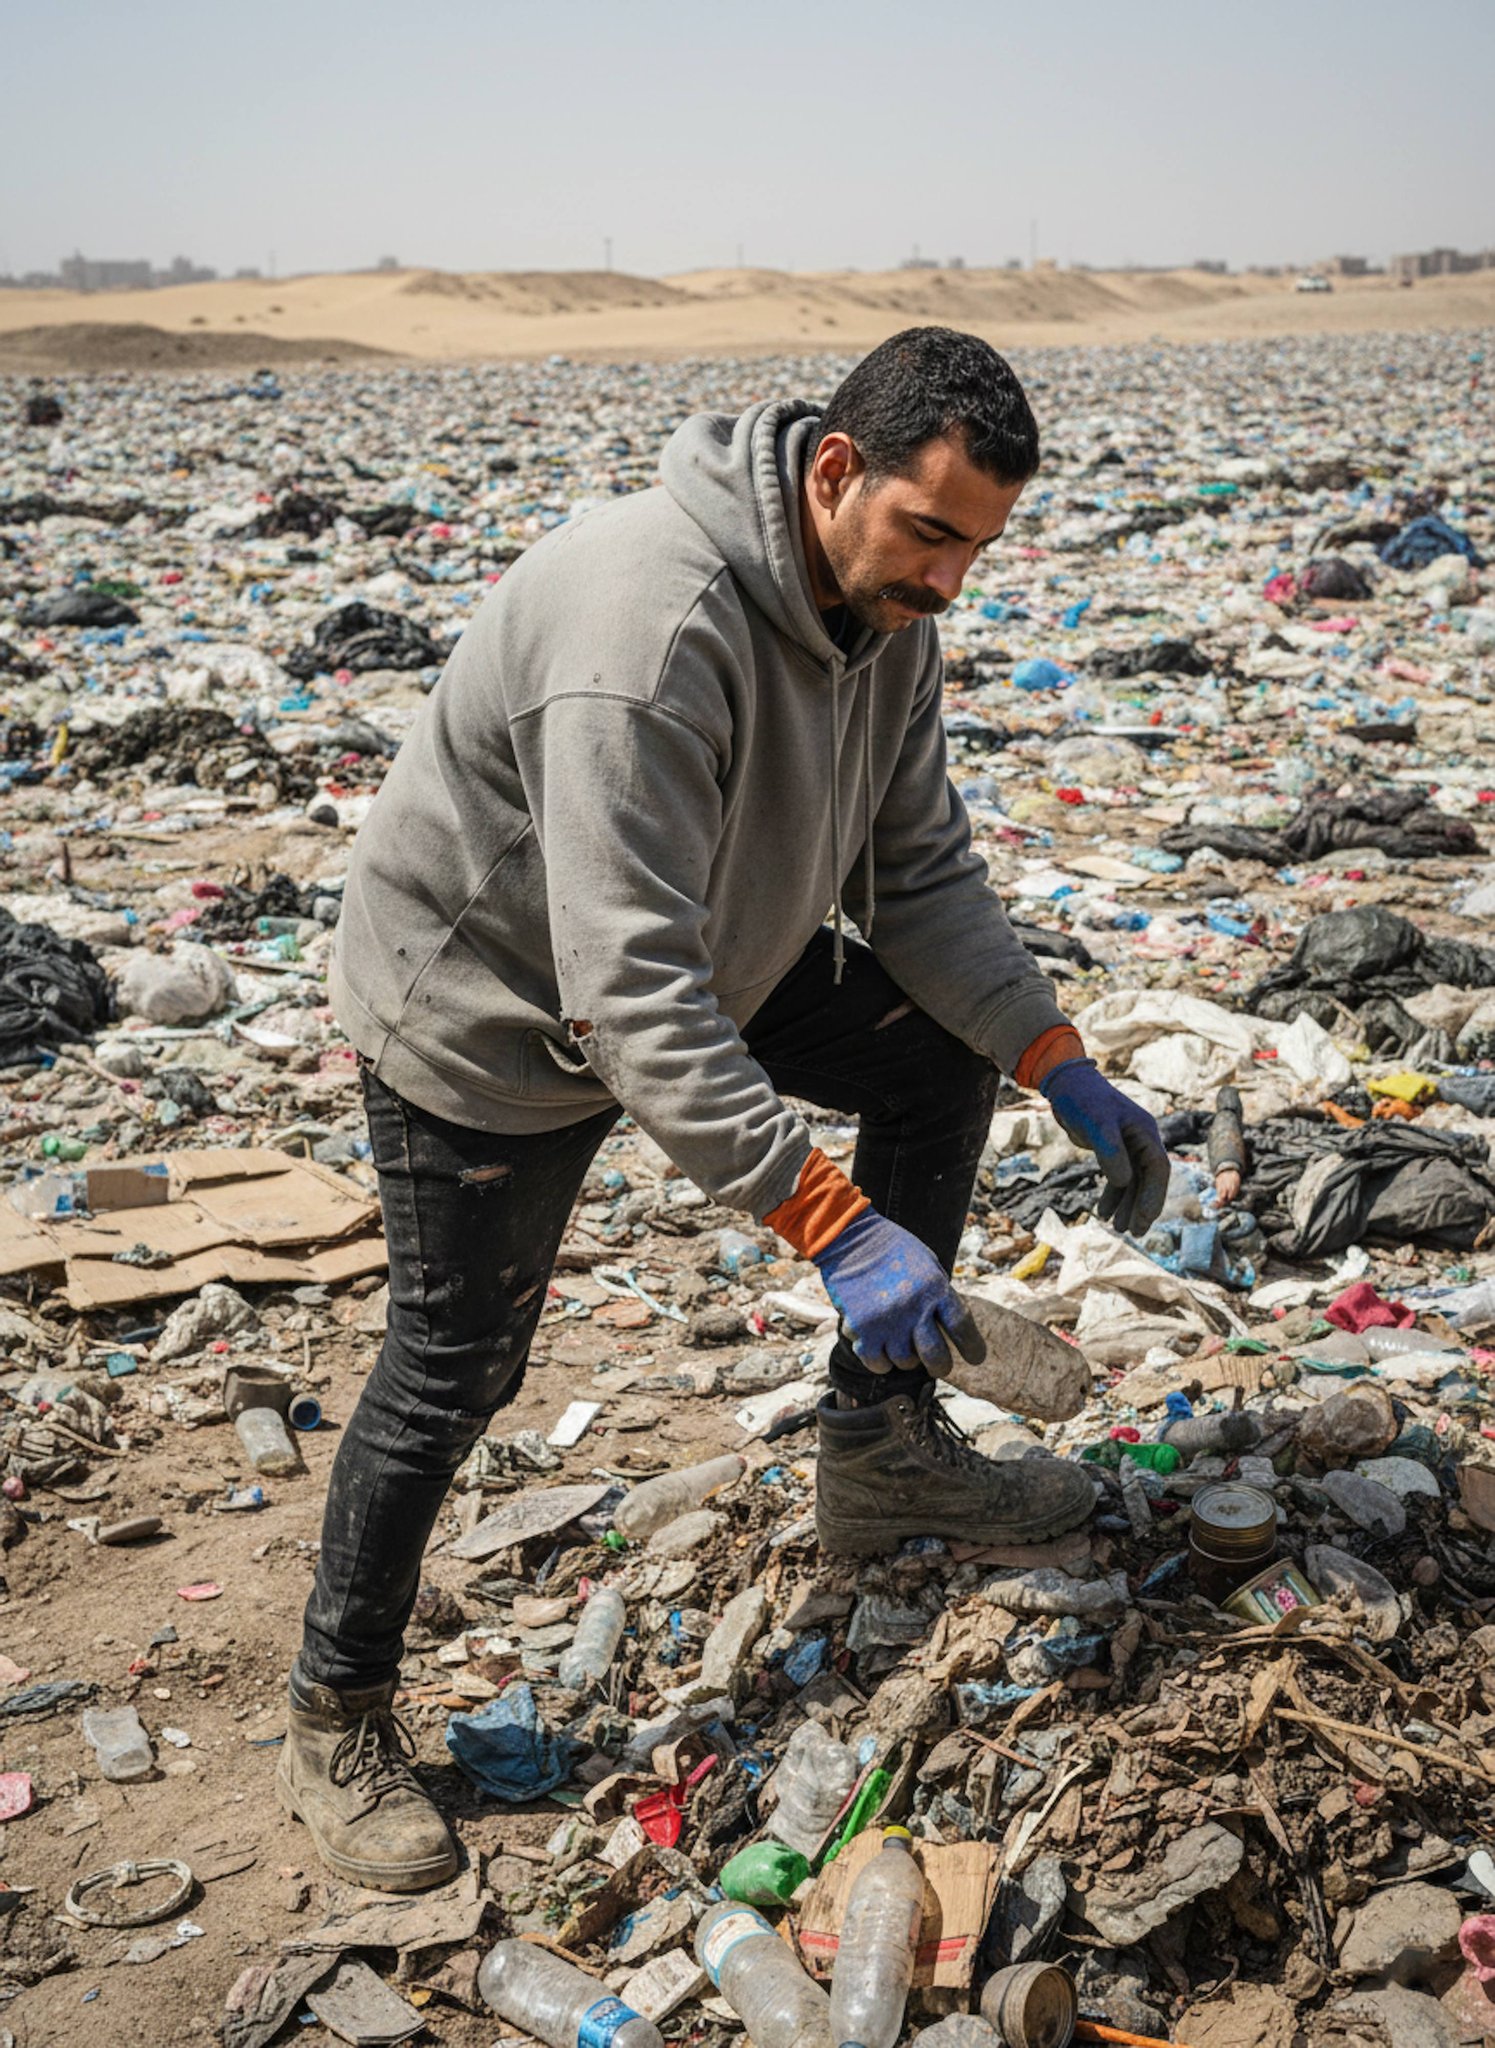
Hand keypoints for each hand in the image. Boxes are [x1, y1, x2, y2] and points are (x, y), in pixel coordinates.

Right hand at [812, 1210, 986, 1373]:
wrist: (848, 1238)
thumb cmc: (892, 1249)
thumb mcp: (927, 1264)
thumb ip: (940, 1294)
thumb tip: (952, 1327)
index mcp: (935, 1287)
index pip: (962, 1327)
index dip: (973, 1348)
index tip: (975, 1358)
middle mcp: (913, 1307)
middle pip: (936, 1356)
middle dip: (941, 1365)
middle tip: (939, 1365)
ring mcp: (887, 1320)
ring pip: (906, 1362)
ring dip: (906, 1358)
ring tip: (901, 1343)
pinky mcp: (861, 1329)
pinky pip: (877, 1363)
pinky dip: (881, 1361)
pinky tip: (881, 1350)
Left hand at [1041, 1058, 1168, 1235]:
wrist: (1066, 1085)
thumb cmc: (1082, 1100)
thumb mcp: (1096, 1124)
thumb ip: (1111, 1152)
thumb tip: (1124, 1182)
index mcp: (1145, 1132)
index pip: (1158, 1169)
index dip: (1153, 1196)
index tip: (1143, 1219)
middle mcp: (1141, 1140)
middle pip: (1149, 1179)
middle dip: (1141, 1207)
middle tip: (1133, 1233)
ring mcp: (1128, 1145)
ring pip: (1134, 1181)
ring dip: (1127, 1205)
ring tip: (1118, 1229)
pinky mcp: (1113, 1150)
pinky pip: (1119, 1177)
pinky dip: (1113, 1195)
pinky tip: (1103, 1212)